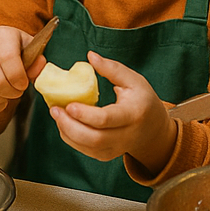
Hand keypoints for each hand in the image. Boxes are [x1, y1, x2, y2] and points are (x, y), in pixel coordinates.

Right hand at [0, 26, 43, 113]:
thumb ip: (37, 62)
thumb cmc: (15, 51)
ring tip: (8, 94)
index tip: (24, 83)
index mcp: (2, 34)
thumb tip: (39, 68)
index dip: (18, 76)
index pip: (8, 57)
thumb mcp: (30, 51)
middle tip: (18, 90)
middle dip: (12, 92)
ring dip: (2, 100)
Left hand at [48, 52, 175, 174]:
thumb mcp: (134, 80)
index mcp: (133, 114)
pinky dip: (71, 138)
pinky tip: (64, 123)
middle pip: (95, 138)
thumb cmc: (142, 100)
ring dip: (67, 132)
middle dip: (70, 126)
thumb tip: (90, 56)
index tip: (69, 104)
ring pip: (88, 148)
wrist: (154, 129)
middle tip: (55, 109)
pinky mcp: (107, 154)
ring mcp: (116, 148)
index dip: (85, 114)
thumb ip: (112, 68)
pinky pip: (86, 151)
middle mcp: (126, 135)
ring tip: (57, 114)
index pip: (107, 119)